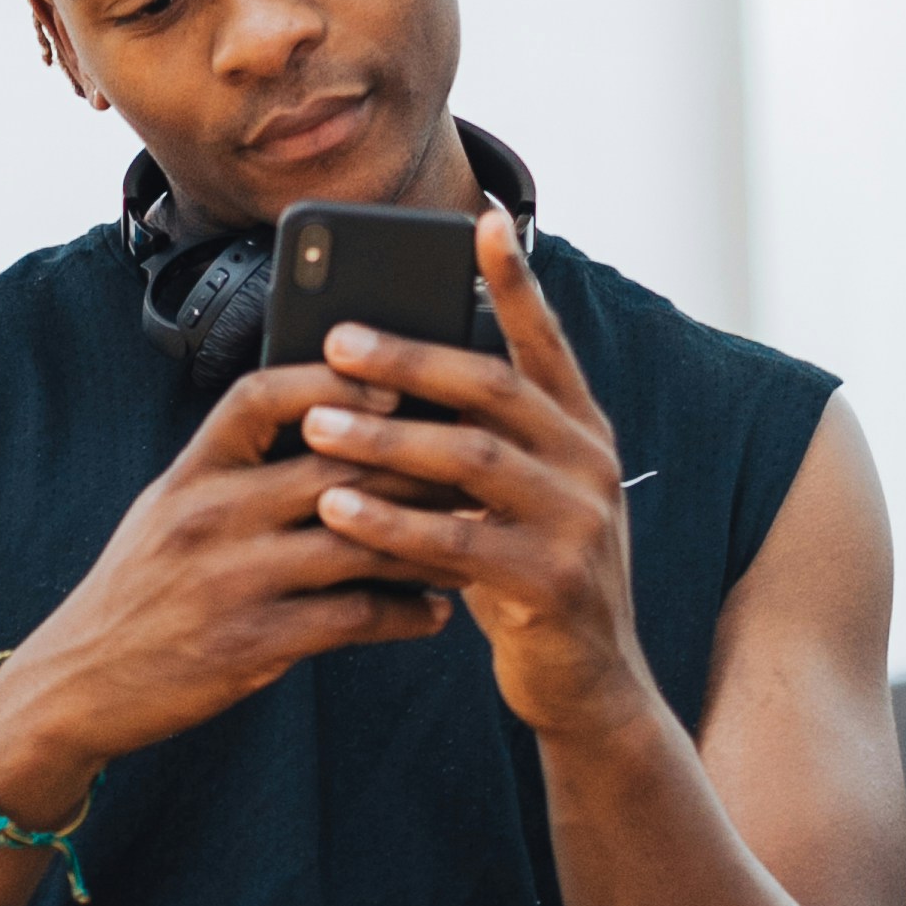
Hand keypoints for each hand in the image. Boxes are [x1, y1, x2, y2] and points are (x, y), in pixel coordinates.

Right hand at [0, 349, 449, 817]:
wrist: (75, 685)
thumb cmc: (136, 594)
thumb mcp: (166, 514)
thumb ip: (233, 474)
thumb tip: (326, 434)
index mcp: (188, 475)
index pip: (260, 398)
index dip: (330, 380)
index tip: (391, 381)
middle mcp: (209, 517)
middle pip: (337, 466)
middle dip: (417, 462)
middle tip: (477, 464)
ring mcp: (231, 580)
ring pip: (360, 542)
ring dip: (429, 542)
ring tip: (474, 540)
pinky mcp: (252, 644)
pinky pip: (354, 619)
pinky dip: (406, 615)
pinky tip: (434, 614)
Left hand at [293, 208, 654, 744]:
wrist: (589, 683)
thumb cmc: (529, 575)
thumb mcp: (516, 497)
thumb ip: (479, 440)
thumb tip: (394, 371)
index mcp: (582, 430)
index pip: (545, 341)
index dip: (514, 282)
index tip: (478, 221)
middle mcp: (590, 463)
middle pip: (494, 390)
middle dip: (411, 359)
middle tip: (336, 339)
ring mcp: (580, 522)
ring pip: (472, 461)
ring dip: (386, 439)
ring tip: (316, 426)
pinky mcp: (552, 583)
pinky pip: (458, 543)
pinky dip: (392, 524)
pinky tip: (338, 511)